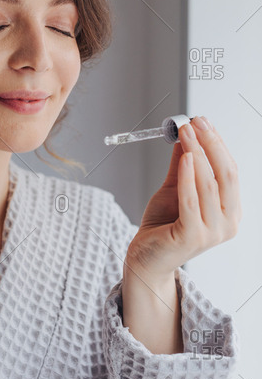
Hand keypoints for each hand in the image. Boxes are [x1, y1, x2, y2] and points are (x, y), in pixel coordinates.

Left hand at [125, 115, 241, 283]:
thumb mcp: (175, 188)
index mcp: (230, 211)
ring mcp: (212, 233)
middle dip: (210, 144)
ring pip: (208, 185)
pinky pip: (191, 200)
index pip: (230, 171)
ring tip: (185, 134)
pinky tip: (183, 156)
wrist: (147, 256)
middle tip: (196, 123)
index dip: (218, 143)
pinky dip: (187, 175)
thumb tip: (185, 135)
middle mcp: (228, 223)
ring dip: (196, 153)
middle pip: (225, 175)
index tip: (203, 122)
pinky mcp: (191, 237)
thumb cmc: (164, 224)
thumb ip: (182, 165)